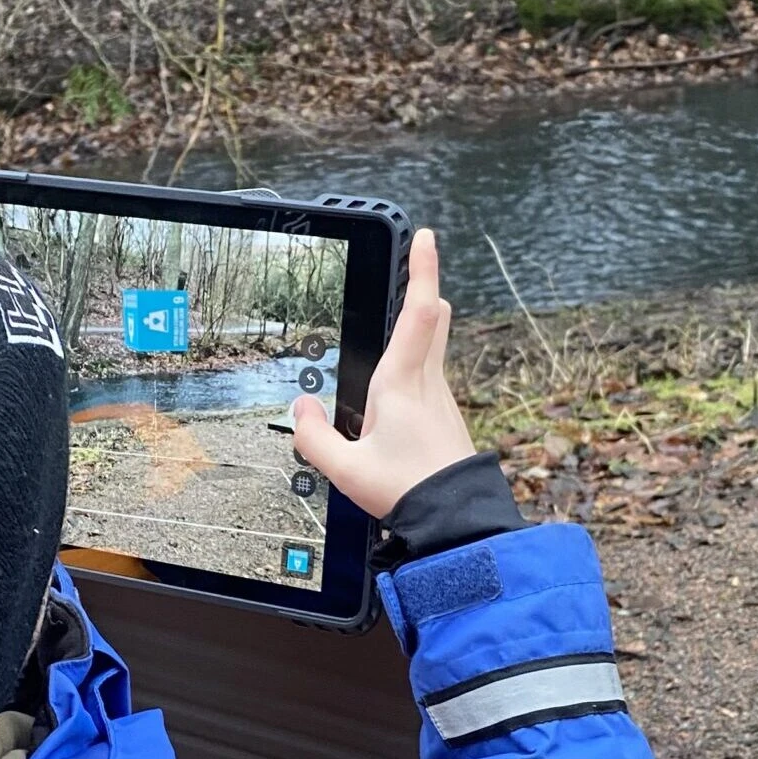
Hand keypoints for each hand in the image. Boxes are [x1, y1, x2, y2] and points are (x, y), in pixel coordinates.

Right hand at [293, 229, 476, 518]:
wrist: (456, 522)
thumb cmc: (406, 493)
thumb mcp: (346, 471)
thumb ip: (314, 438)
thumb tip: (301, 407)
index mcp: (402, 385)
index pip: (419, 312)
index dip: (422, 270)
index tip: (423, 236)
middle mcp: (427, 384)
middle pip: (435, 318)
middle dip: (424, 287)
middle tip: (417, 261)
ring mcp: (441, 400)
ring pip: (435, 346)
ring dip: (419, 326)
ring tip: (397, 321)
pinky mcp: (446, 418)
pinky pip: (430, 376)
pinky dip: (415, 364)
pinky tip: (396, 389)